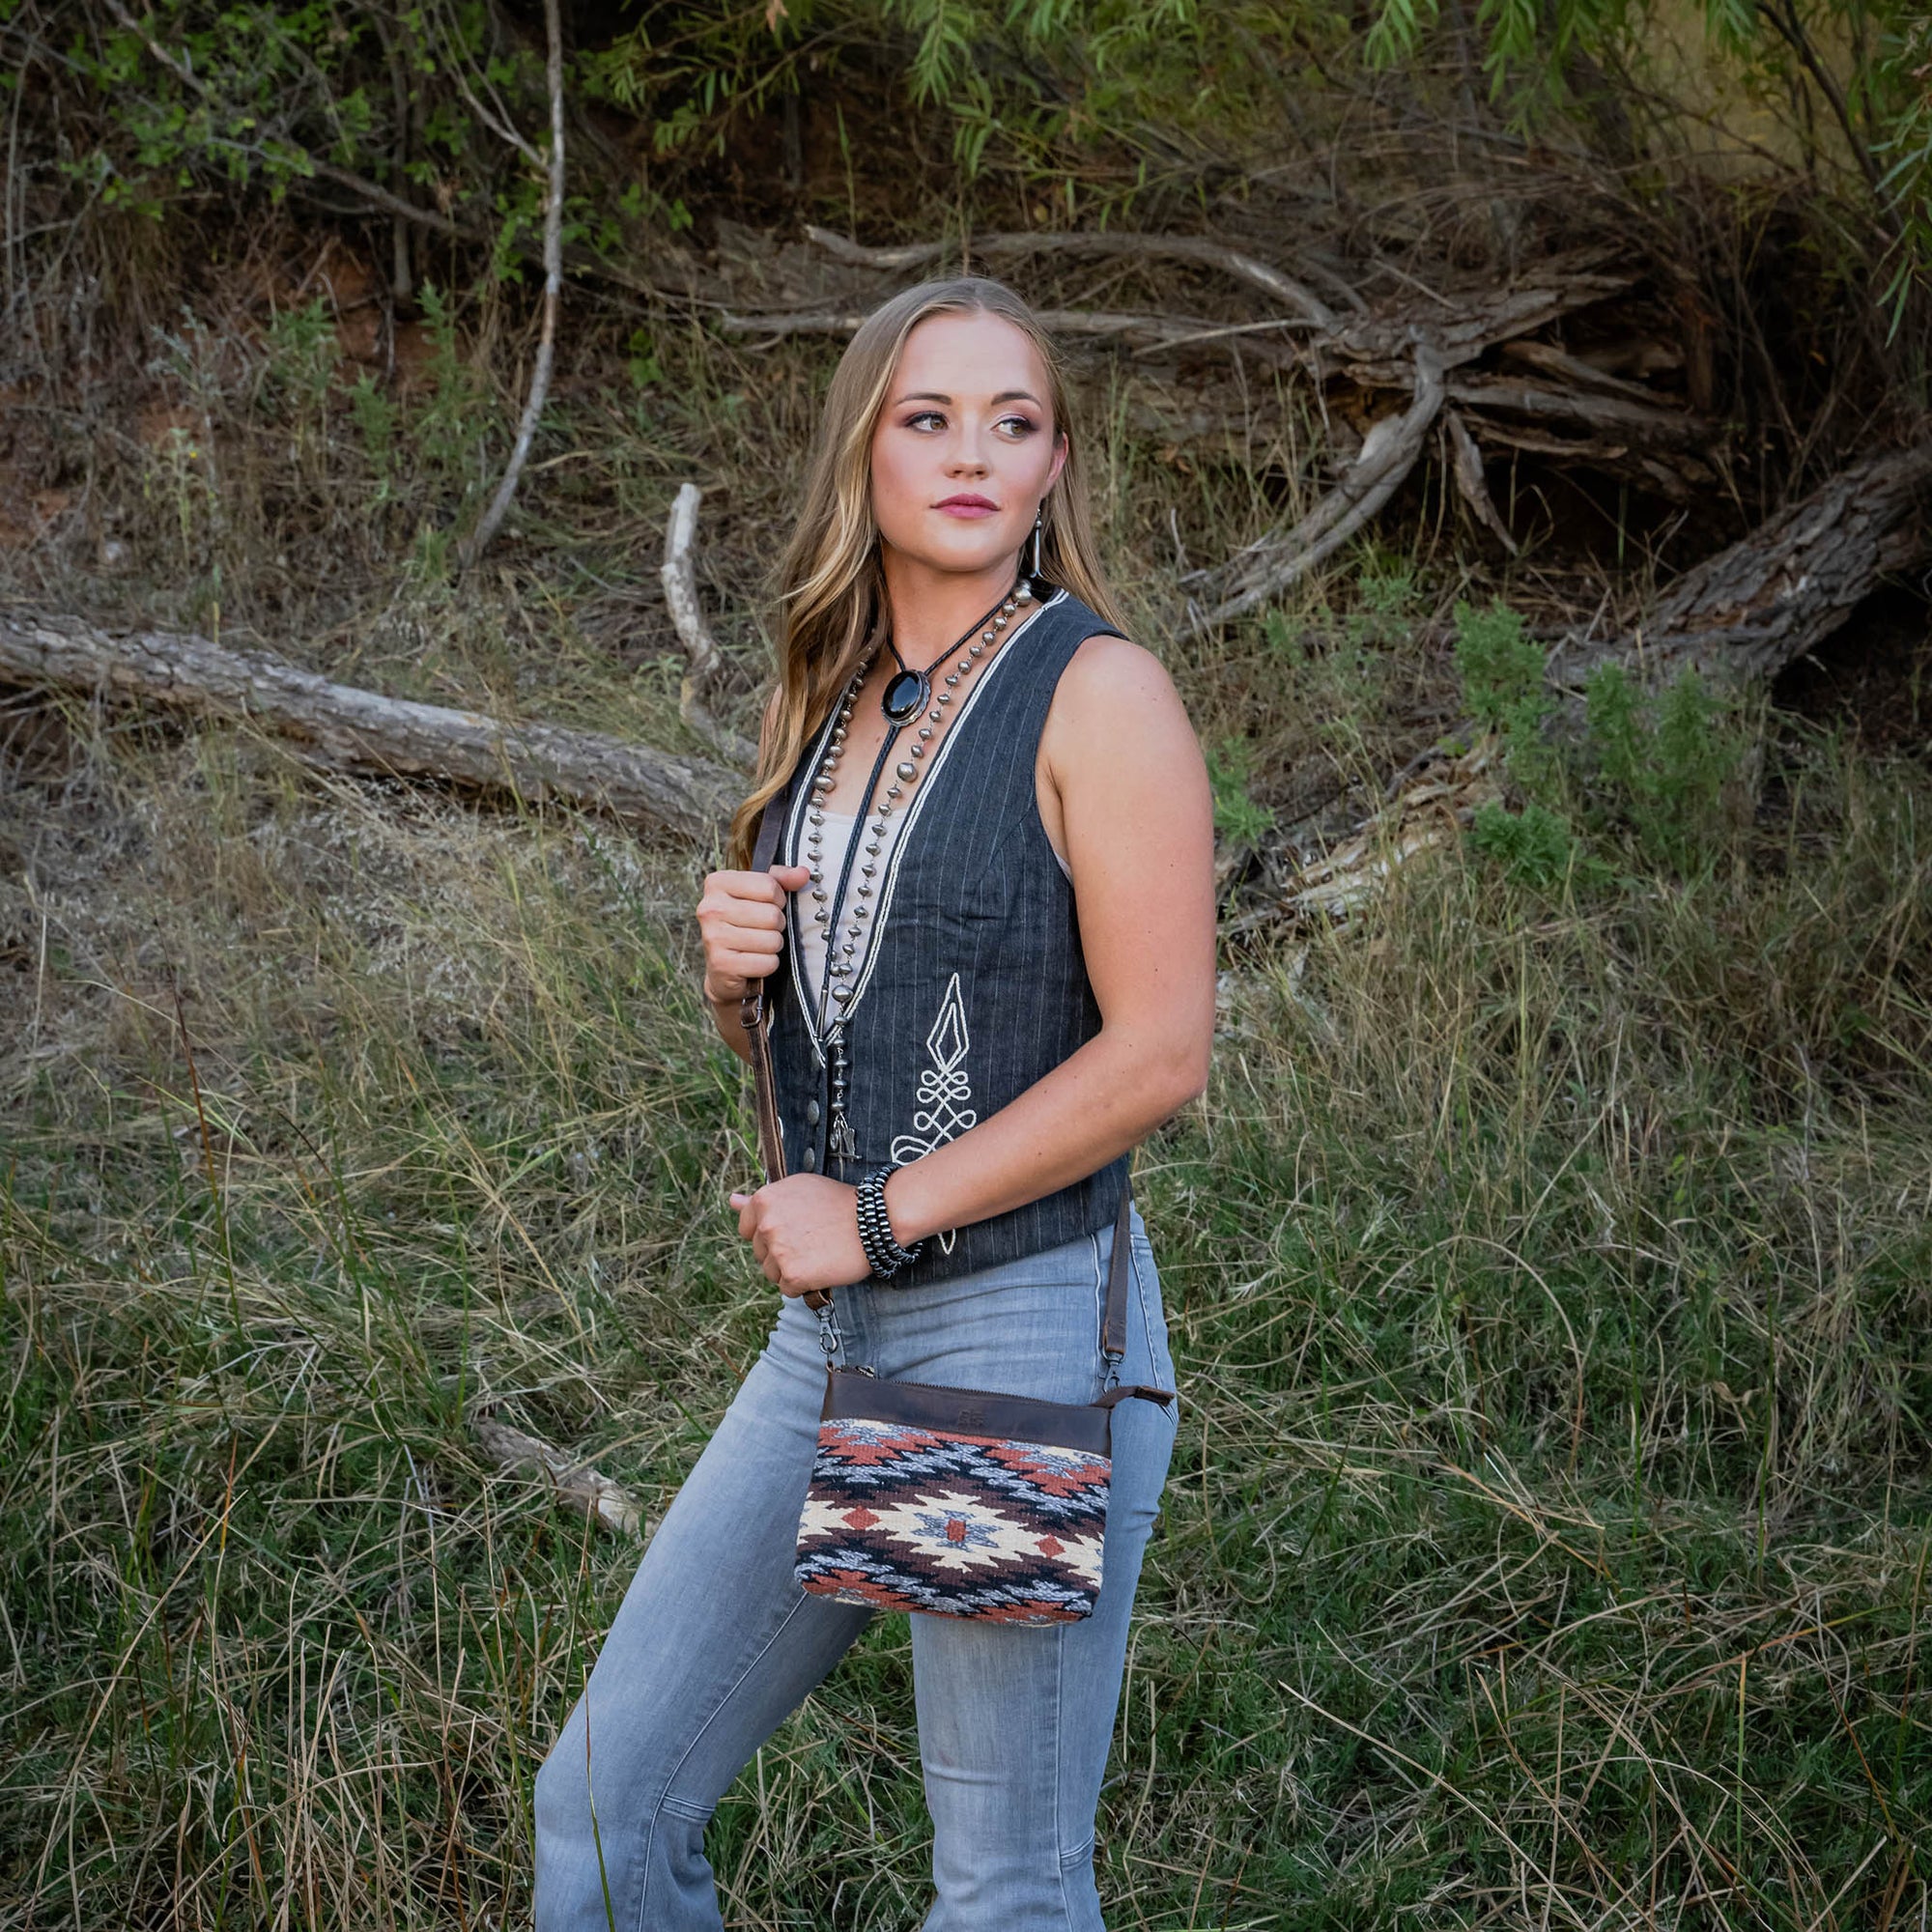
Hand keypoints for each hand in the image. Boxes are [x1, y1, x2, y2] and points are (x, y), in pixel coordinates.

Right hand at [697, 862, 809, 1003]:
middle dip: (777, 925)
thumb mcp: (758, 894)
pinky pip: (767, 963)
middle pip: (772, 915)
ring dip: (773, 945)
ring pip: (772, 940)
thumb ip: (781, 879)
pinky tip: (753, 960)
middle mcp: (710, 908)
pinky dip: (768, 964)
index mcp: (717, 883)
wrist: (722, 966)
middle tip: (763, 929)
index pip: (769, 886)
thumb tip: (802, 874)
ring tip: (758, 945)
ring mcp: (713, 937)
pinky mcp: (721, 964)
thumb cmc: (742, 924)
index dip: (778, 899)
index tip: (767, 905)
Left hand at [729, 1174, 870, 1295]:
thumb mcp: (799, 1188)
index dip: (768, 1233)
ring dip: (792, 1270)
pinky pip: (788, 1289)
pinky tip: (822, 1267)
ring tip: (817, 1253)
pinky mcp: (793, 1275)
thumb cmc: (838, 1202)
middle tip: (811, 1241)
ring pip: (772, 1273)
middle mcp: (767, 1225)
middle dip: (781, 1252)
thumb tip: (732, 1201)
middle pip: (760, 1253)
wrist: (874, 1219)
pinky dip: (804, 1284)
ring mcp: (779, 1251)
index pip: (746, 1229)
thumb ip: (763, 1199)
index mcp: (764, 1200)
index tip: (791, 1231)